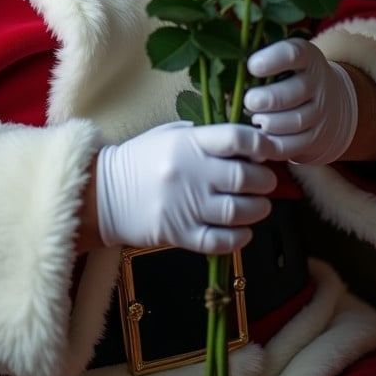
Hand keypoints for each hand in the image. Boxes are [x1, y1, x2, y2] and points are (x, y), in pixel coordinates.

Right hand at [95, 121, 276, 254]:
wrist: (104, 193)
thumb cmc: (141, 160)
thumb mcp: (168, 135)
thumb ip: (203, 136)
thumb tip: (245, 142)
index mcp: (188, 144)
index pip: (236, 139)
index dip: (262, 144)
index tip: (271, 149)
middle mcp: (189, 173)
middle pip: (243, 178)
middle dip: (265, 181)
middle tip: (267, 182)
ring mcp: (185, 205)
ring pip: (236, 211)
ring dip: (257, 210)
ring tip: (259, 206)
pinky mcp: (179, 233)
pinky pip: (220, 241)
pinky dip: (239, 238)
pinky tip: (243, 231)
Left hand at [244, 39, 357, 165]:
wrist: (334, 105)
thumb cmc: (291, 77)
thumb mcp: (284, 61)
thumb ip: (259, 59)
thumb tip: (221, 63)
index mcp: (307, 57)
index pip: (293, 53)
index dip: (272, 60)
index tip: (251, 66)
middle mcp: (318, 83)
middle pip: (296, 91)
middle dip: (269, 98)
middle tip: (249, 101)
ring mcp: (320, 112)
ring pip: (296, 121)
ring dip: (269, 123)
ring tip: (253, 120)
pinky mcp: (316, 139)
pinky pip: (294, 145)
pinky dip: (272, 145)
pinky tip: (257, 139)